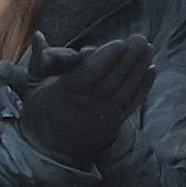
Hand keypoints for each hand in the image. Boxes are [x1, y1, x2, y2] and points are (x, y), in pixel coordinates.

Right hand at [0, 33, 155, 166]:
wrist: (49, 152)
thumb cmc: (41, 114)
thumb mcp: (34, 87)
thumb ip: (39, 59)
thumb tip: (38, 34)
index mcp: (67, 93)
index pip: (91, 72)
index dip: (107, 57)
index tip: (120, 42)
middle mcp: (87, 106)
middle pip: (112, 79)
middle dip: (128, 57)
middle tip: (141, 38)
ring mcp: (103, 118)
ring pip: (125, 90)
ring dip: (139, 68)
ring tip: (149, 48)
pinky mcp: (114, 126)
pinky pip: (132, 103)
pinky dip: (143, 87)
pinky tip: (151, 70)